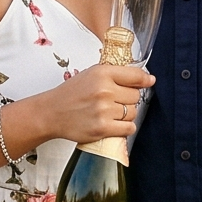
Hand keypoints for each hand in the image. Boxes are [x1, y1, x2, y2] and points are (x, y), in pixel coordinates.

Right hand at [28, 61, 152, 145]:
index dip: (145, 79)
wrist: (52, 113)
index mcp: (102, 73)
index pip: (135, 75)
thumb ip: (115, 74)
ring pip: (133, 113)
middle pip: (135, 96)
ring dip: (126, 114)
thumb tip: (146, 79)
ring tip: (110, 113)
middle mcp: (104, 90)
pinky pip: (128, 128)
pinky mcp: (102, 128)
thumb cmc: (71, 94)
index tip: (149, 82)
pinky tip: (114, 124)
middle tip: (115, 101)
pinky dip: (125, 127)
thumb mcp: (91, 74)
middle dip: (129, 99)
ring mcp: (103, 110)